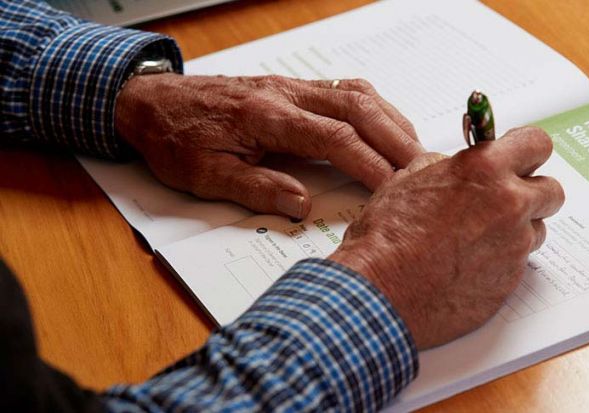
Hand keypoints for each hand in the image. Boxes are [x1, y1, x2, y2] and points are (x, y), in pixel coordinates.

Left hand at [114, 74, 422, 217]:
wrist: (151, 103)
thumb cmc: (175, 140)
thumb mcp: (204, 176)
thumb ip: (256, 188)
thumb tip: (302, 205)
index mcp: (266, 118)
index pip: (334, 138)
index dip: (370, 163)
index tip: (394, 188)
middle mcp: (286, 95)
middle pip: (357, 108)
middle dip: (395, 139)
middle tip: (423, 169)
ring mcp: (291, 87)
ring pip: (356, 94)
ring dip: (390, 121)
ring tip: (413, 150)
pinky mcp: (292, 88)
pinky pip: (344, 90)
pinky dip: (373, 109)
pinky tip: (384, 127)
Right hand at [329, 127, 564, 348]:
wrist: (383, 290)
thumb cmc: (388, 236)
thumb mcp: (407, 181)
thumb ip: (443, 167)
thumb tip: (453, 166)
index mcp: (485, 170)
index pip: (537, 144)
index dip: (527, 151)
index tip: (519, 157)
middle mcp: (509, 204)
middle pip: (551, 190)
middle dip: (531, 193)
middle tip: (503, 201)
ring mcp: (514, 246)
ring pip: (536, 230)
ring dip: (517, 231)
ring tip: (477, 240)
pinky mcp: (511, 281)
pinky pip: (517, 264)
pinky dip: (499, 262)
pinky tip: (467, 265)